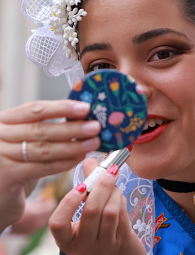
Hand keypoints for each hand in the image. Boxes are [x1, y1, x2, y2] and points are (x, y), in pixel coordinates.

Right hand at [0, 100, 100, 231]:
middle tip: (96, 127)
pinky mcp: (7, 176)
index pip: (34, 109)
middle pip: (40, 129)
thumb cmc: (16, 164)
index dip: (62, 108)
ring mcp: (0, 156)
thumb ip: (46, 129)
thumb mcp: (25, 140)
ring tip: (93, 143)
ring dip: (72, 146)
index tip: (86, 107)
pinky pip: (41, 167)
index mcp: (4, 121)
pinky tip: (79, 158)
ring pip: (43, 149)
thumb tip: (82, 118)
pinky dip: (63, 163)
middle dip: (72, 128)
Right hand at [49, 159, 145, 254]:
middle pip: (91, 211)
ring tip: (114, 184)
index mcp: (68, 240)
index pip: (58, 224)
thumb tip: (90, 160)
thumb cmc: (99, 231)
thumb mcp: (86, 216)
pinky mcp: (123, 243)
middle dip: (102, 185)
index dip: (68, 203)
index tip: (80, 186)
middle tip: (110, 169)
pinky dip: (121, 200)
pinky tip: (119, 197)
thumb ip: (86, 188)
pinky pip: (122, 215)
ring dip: (114, 192)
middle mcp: (84, 246)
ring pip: (110, 212)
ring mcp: (104, 246)